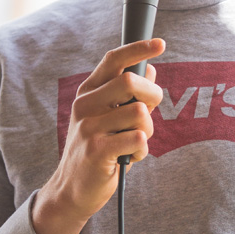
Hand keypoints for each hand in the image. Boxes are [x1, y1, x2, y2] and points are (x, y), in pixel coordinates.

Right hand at [32, 38, 164, 233]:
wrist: (73, 189)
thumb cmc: (98, 150)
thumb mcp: (109, 118)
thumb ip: (128, 96)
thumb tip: (150, 69)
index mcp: (88, 93)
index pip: (113, 60)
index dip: (139, 49)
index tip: (160, 44)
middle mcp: (84, 106)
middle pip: (130, 82)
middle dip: (152, 96)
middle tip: (150, 112)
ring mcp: (88, 128)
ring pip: (139, 113)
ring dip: (147, 130)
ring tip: (133, 142)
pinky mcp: (97, 150)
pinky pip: (137, 139)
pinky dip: (142, 150)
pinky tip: (130, 157)